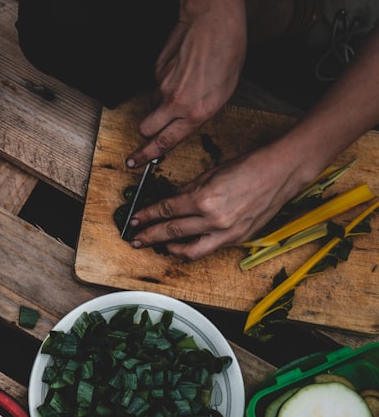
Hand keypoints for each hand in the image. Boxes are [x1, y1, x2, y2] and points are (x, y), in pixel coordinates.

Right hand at [126, 0, 246, 167]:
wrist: (214, 22)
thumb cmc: (227, 54)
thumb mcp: (222, 93)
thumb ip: (199, 114)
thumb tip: (182, 125)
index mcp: (197, 113)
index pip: (165, 143)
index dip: (147, 155)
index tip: (134, 163)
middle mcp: (177, 103)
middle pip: (146, 128)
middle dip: (146, 131)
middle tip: (152, 126)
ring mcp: (163, 86)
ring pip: (152, 104)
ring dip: (160, 101)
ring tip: (182, 84)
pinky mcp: (156, 71)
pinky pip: (155, 84)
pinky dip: (165, 80)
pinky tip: (181, 68)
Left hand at [128, 149, 306, 259]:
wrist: (282, 172)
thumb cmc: (249, 166)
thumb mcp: (211, 173)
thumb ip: (188, 190)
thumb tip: (170, 200)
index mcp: (204, 199)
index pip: (166, 210)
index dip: (147, 216)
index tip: (135, 220)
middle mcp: (214, 219)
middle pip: (171, 232)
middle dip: (150, 235)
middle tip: (135, 238)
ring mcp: (227, 232)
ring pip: (189, 250)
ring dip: (169, 248)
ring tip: (158, 245)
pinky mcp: (238, 238)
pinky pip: (208, 249)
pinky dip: (192, 249)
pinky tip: (183, 245)